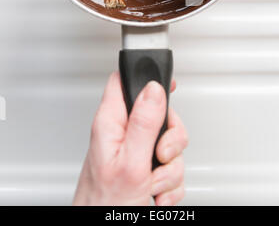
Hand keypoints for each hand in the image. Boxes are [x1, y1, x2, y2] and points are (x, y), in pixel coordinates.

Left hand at [73, 72, 187, 205]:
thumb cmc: (104, 206)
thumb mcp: (129, 162)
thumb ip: (143, 123)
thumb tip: (154, 89)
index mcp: (111, 123)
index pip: (125, 81)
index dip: (146, 75)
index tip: (167, 82)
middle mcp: (122, 134)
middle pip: (159, 113)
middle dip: (171, 138)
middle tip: (160, 156)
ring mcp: (136, 153)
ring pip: (170, 144)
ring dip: (170, 169)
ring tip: (152, 183)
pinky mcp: (146, 171)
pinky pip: (171, 167)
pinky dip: (169, 184)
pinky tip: (154, 192)